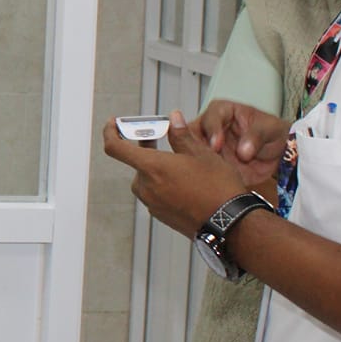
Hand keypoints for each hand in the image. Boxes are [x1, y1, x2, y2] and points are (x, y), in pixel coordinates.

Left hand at [102, 111, 249, 236]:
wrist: (230, 223)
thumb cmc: (218, 188)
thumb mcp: (202, 153)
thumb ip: (181, 135)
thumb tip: (173, 118)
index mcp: (152, 168)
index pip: (115, 148)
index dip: (110, 133)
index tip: (112, 125)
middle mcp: (147, 187)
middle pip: (135, 163)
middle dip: (145, 149)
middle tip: (158, 138)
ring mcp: (153, 204)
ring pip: (146, 179)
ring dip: (155, 168)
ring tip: (177, 161)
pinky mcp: (161, 215)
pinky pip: (155, 194)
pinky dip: (163, 184)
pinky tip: (183, 181)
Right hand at [194, 99, 292, 190]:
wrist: (279, 155)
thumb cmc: (272, 134)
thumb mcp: (269, 129)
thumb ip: (256, 136)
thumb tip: (244, 151)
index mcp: (222, 112)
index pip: (209, 118)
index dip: (211, 131)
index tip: (216, 145)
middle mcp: (210, 129)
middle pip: (190, 136)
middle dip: (195, 149)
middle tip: (205, 161)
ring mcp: (207, 147)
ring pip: (190, 154)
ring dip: (197, 164)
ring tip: (209, 173)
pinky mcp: (208, 164)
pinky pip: (200, 170)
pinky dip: (203, 177)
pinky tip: (211, 182)